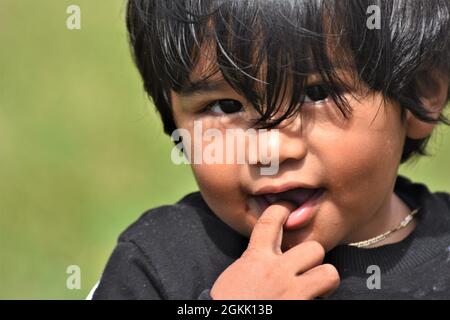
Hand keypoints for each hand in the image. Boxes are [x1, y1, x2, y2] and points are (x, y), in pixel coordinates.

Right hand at [210, 201, 339, 298]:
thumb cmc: (228, 302)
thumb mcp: (236, 273)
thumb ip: (254, 260)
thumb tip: (266, 253)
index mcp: (255, 257)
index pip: (271, 221)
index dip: (282, 209)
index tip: (288, 208)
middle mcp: (276, 271)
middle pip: (313, 248)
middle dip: (312, 259)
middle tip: (306, 270)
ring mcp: (292, 292)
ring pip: (329, 273)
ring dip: (324, 280)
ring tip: (316, 288)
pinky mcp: (301, 308)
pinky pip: (325, 302)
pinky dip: (319, 302)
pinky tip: (308, 303)